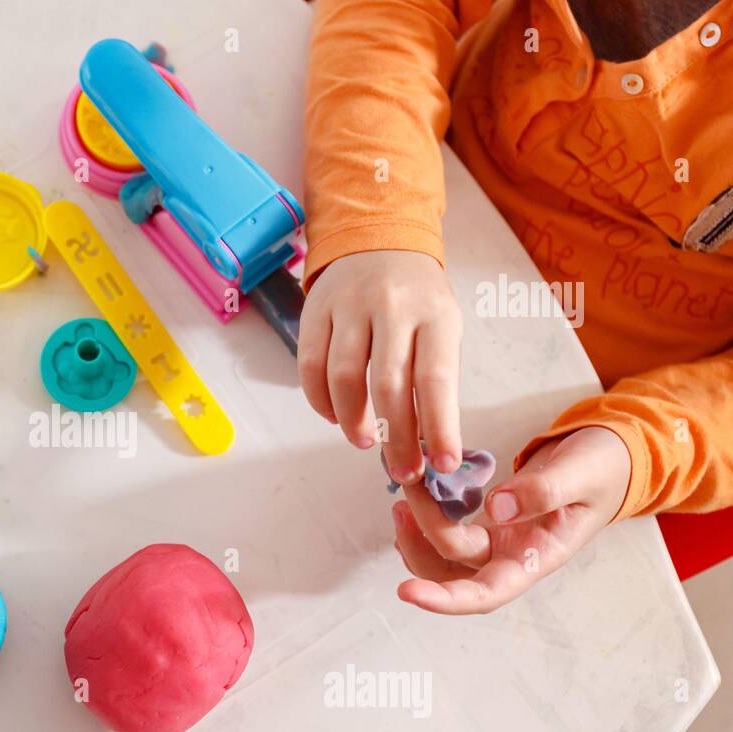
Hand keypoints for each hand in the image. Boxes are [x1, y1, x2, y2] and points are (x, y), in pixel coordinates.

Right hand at [299, 250, 462, 482]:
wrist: (377, 239)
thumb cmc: (416, 299)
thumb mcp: (441, 325)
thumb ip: (434, 376)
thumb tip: (430, 443)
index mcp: (434, 314)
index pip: (436, 378)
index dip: (439, 426)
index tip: (444, 465)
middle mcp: (392, 307)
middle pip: (389, 384)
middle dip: (397, 437)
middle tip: (403, 471)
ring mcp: (349, 305)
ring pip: (344, 376)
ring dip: (353, 420)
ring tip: (365, 441)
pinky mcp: (315, 309)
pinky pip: (310, 365)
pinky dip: (320, 400)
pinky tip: (334, 416)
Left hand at [392, 426, 631, 614]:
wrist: (607, 460)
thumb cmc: (602, 470)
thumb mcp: (583, 474)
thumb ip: (545, 491)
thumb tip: (497, 508)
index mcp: (537, 558)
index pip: (487, 594)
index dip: (446, 600)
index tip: (407, 592)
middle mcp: (511, 558)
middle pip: (453, 569)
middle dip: (420, 540)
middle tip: (405, 497)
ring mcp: (496, 542)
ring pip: (442, 556)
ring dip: (415, 534)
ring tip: (404, 496)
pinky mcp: (486, 524)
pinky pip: (446, 533)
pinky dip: (423, 519)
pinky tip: (416, 493)